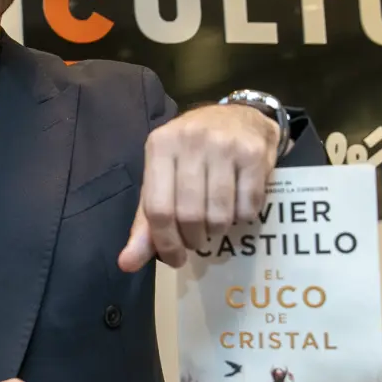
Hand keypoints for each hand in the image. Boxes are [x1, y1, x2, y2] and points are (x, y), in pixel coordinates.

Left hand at [118, 103, 278, 271]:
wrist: (240, 116)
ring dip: (218, 230)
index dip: (165, 243)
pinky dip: (242, 217)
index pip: (157, 209)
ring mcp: (224, 144)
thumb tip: (127, 264)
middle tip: (198, 240)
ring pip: (219, 214)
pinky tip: (237, 206)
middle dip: (194, 239)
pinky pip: (248, 206)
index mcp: (160, 146)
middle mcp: (190, 140)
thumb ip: (146, 222)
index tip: (176, 258)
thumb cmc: (194, 153)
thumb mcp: (163, 178)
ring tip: (216, 222)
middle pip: (189, 215)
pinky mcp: (253, 153)